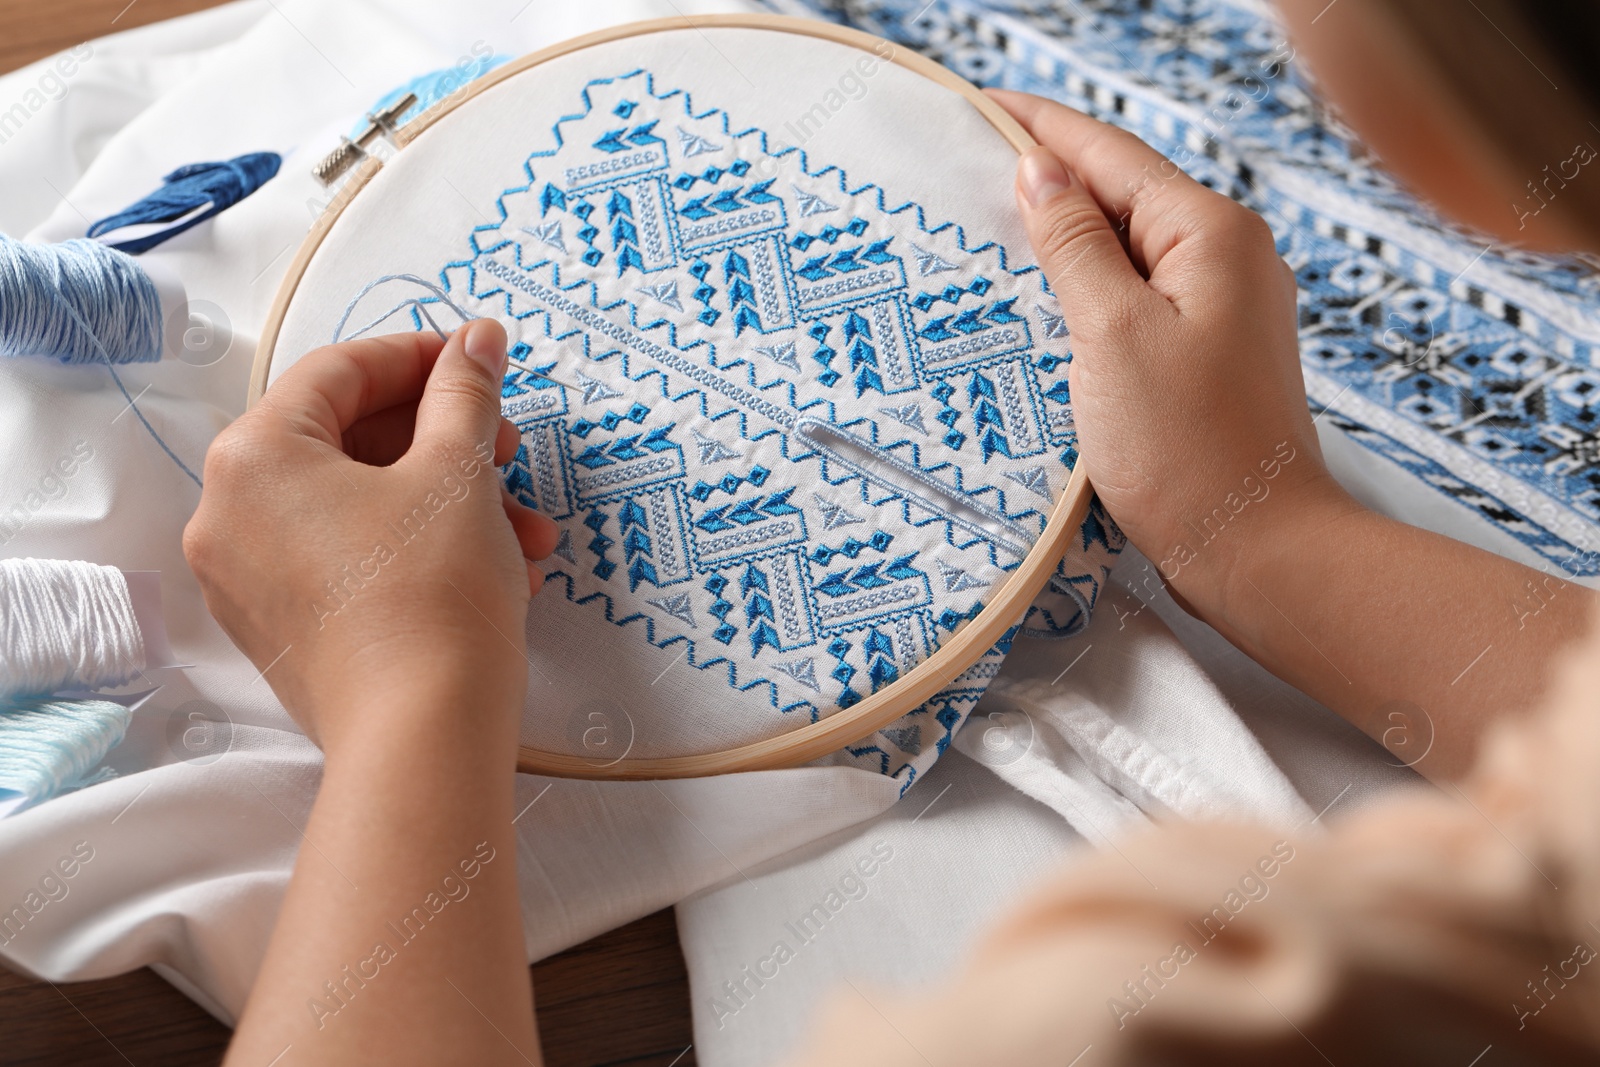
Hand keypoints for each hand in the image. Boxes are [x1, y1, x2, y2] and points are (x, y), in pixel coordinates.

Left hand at [183, 320, 558, 754]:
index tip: (478, 362)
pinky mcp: (283, 628)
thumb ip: (464, 393)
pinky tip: (493, 564)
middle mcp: (230, 513)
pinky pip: (349, 557)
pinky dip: (416, 547)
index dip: (421, 358)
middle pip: (348, 439)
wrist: (423, 736)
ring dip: (447, 501)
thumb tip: (477, 340)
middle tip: (506, 448)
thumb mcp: (458, 471)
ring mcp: (249, 578)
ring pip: (359, 504)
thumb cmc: (431, 596)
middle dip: (444, 441)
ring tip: (523, 529)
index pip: (340, 372)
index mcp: (254, 456)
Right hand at [990, 90, 1358, 616]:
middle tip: (970, 163)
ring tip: (990, 225)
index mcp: (1212, 233)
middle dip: (1049, 178)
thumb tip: (1040, 171)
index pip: (1111, 154)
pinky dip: (1086, 288)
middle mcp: (1228, 257)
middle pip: (1121, 195)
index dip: (1042, 127)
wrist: (1256, 549)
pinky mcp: (1207, 353)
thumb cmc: (1189, 450)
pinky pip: (1135, 297)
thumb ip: (1073, 244)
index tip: (981, 105)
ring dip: (1063, 237)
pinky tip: (1043, 298)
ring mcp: (1222, 307)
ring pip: (1126, 248)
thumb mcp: (1113, 333)